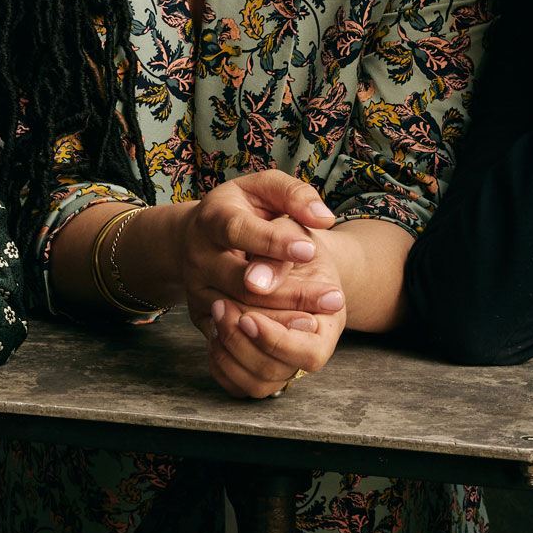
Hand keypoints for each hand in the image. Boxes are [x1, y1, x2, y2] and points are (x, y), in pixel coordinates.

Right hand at [177, 170, 344, 335]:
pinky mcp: (202, 317)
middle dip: (289, 294)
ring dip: (281, 323)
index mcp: (212, 219)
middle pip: (241, 284)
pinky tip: (296, 340)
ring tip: (321, 322)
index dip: (273, 243)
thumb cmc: (242, 210)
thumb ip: (295, 195)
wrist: (198, 238)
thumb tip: (323, 217)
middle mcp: (198, 258)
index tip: (310, 250)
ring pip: (239, 316)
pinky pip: (231, 338)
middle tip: (334, 297)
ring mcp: (198, 291)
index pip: (237, 231)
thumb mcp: (264, 189)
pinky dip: (262, 343)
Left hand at [205, 229, 351, 396]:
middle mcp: (307, 347)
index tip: (248, 315)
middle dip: (244, 342)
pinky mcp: (256, 362)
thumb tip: (256, 281)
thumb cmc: (292, 236)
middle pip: (276, 371)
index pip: (309, 352)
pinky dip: (220, 363)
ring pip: (254, 384)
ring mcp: (282, 359)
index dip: (276, 339)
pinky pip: (236, 384)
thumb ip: (278, 254)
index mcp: (329, 321)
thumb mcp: (292, 232)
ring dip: (229, 353)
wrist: (285, 249)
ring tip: (215, 312)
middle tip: (219, 305)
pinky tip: (212, 328)